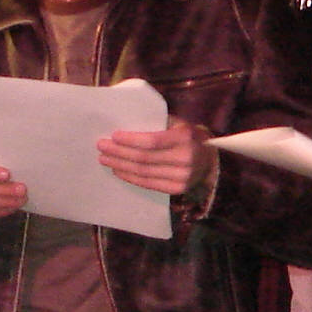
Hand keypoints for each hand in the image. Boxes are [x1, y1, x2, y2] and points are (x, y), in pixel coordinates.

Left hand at [97, 118, 215, 195]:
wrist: (210, 159)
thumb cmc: (188, 136)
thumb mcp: (178, 123)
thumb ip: (157, 123)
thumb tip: (125, 122)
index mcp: (184, 137)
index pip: (152, 141)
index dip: (130, 140)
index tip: (113, 136)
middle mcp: (185, 159)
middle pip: (144, 158)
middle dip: (119, 153)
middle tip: (102, 147)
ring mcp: (182, 177)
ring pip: (144, 173)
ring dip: (121, 166)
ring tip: (106, 159)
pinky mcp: (177, 189)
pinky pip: (149, 184)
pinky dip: (131, 178)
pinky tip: (119, 171)